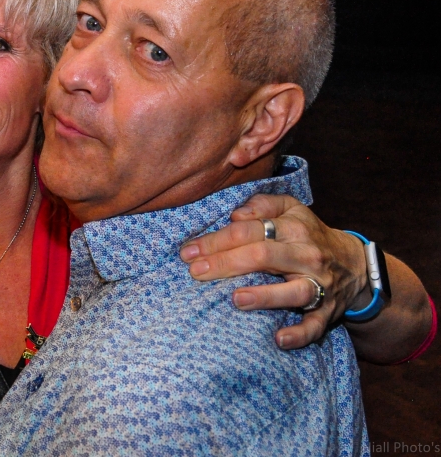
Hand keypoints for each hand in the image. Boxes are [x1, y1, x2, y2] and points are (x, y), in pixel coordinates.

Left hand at [180, 194, 368, 349]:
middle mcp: (306, 255)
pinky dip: (299, 334)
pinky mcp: (327, 311)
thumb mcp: (291, 209)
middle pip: (263, 257)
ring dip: (264, 296)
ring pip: (294, 291)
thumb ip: (263, 204)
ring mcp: (319, 285)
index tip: (188, 251)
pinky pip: (315, 325)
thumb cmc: (309, 234)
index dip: (217, 240)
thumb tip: (236, 214)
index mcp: (294, 228)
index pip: (250, 231)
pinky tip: (278, 339)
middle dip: (226, 263)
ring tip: (235, 300)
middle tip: (195, 272)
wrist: (356, 264)